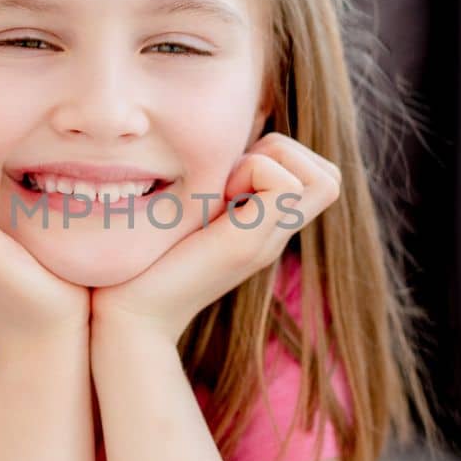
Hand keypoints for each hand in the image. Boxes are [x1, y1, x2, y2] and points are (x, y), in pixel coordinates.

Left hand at [89, 133, 341, 344]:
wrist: (131, 313)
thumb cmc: (146, 261)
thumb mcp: (191, 212)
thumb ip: (215, 188)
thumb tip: (222, 147)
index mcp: (264, 227)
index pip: (317, 175)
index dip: (281, 156)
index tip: (230, 175)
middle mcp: (274, 235)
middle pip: (329, 177)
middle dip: (284, 154)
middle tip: (229, 179)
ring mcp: (267, 241)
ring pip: (323, 179)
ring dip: (269, 162)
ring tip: (222, 191)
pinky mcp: (247, 243)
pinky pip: (285, 185)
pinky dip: (252, 173)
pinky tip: (213, 201)